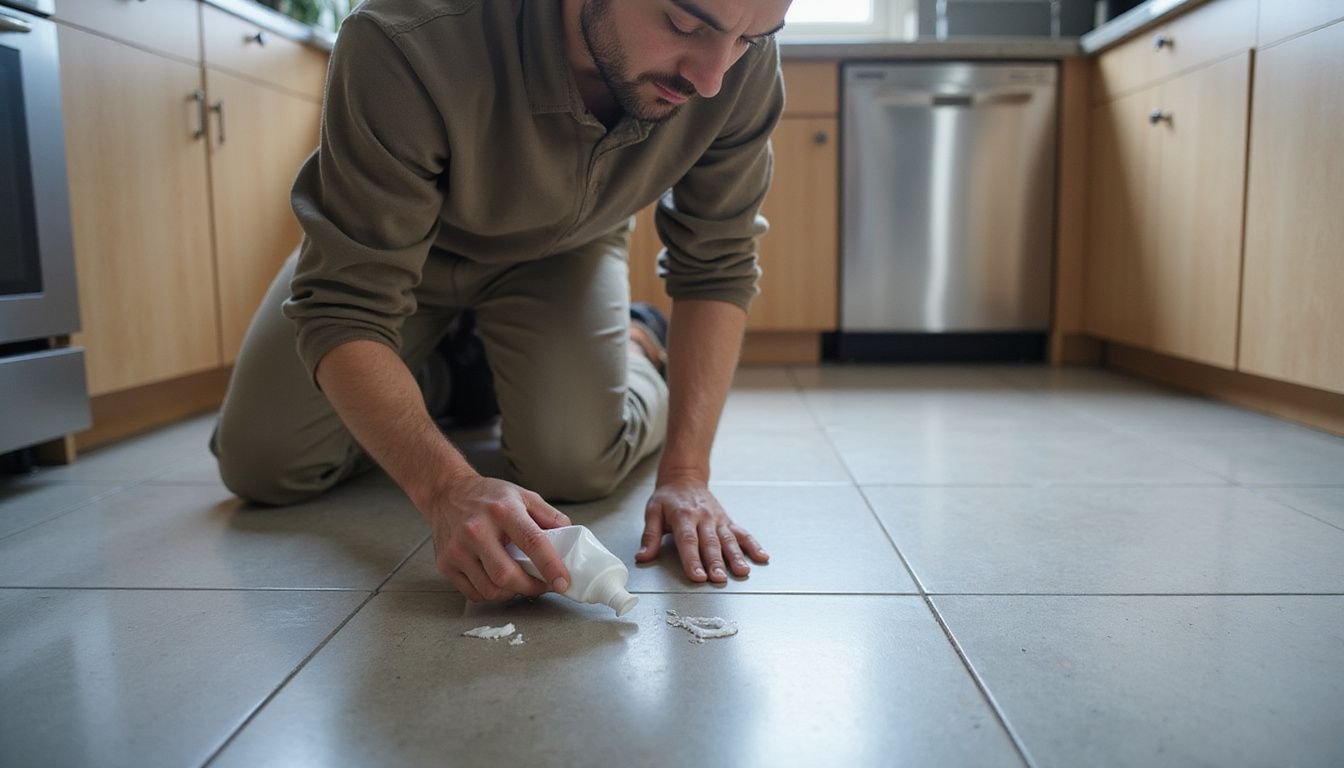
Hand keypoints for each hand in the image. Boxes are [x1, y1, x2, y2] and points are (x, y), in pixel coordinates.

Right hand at [425, 472, 572, 601]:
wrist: (447, 492)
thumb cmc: (488, 496)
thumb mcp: (523, 496)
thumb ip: (549, 516)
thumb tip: (569, 539)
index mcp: (502, 511)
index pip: (532, 542)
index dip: (551, 566)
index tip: (563, 582)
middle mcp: (477, 530)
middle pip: (507, 575)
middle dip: (531, 588)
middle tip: (543, 586)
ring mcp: (458, 549)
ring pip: (490, 589)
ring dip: (512, 593)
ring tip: (521, 583)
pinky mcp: (446, 563)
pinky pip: (473, 593)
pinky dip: (491, 594)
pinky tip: (498, 583)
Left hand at [635, 479, 768, 582]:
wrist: (685, 477)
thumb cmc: (668, 498)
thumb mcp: (652, 512)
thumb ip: (649, 536)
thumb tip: (642, 557)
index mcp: (683, 516)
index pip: (688, 541)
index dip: (693, 560)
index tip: (697, 576)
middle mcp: (703, 518)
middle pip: (710, 543)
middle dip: (716, 562)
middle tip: (719, 579)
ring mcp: (718, 520)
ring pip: (728, 540)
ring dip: (736, 556)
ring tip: (742, 571)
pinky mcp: (727, 521)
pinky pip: (742, 533)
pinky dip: (753, 545)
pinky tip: (762, 557)